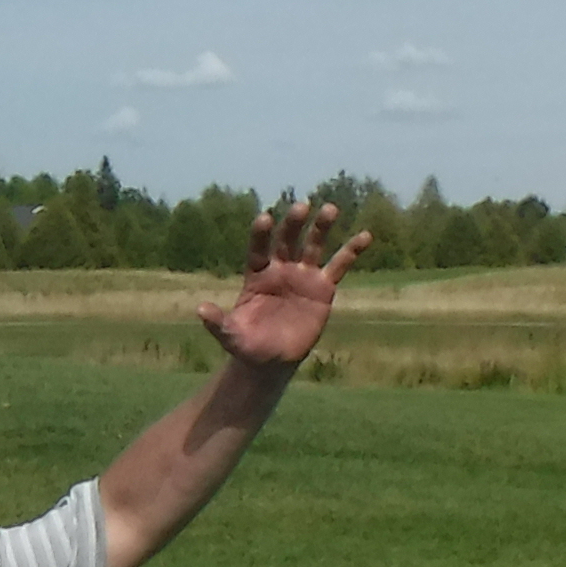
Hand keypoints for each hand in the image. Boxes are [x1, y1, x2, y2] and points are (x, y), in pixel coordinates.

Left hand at [194, 201, 372, 374]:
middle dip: (292, 224)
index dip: (260, 235)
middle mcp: (280, 269)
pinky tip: (365, 236)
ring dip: (321, 227)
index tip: (264, 219)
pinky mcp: (323, 287)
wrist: (273, 359)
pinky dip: (351, 251)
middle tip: (301, 206)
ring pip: (313, 246)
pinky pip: (339, 266)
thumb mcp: (232, 336)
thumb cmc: (249, 345)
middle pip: (286, 241)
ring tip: (330, 209)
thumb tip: (200, 310)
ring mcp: (303, 275)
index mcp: (257, 275)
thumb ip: (218, 323)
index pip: (258, 250)